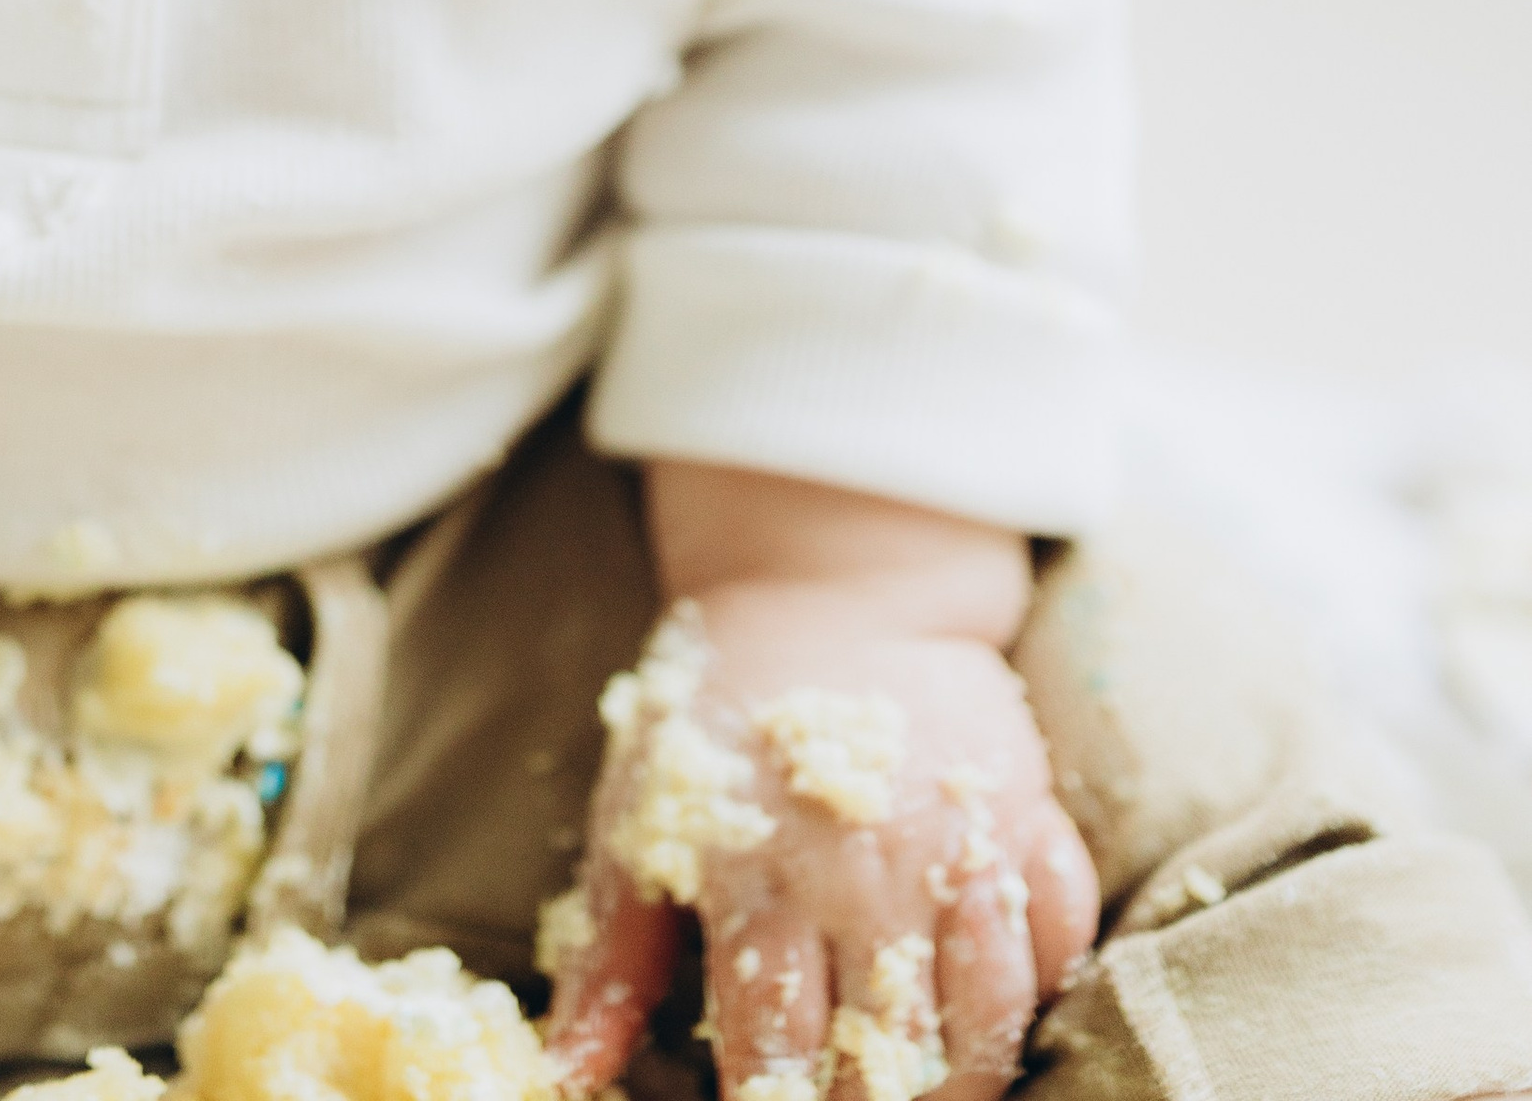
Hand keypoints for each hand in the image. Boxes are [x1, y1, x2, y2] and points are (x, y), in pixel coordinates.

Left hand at [545, 475, 1096, 1100]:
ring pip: (991, 1016)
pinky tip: (1003, 1003)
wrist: (826, 578)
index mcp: (757, 881)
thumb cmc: (718, 709)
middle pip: (888, 1057)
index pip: (772, 1053)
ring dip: (969, 1075)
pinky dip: (1045, 982)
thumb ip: (610, 959)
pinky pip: (1061, 929)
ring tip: (935, 1090)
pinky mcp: (1027, 807)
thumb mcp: (636, 818)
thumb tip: (568, 1077)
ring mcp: (954, 843)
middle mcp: (862, 874)